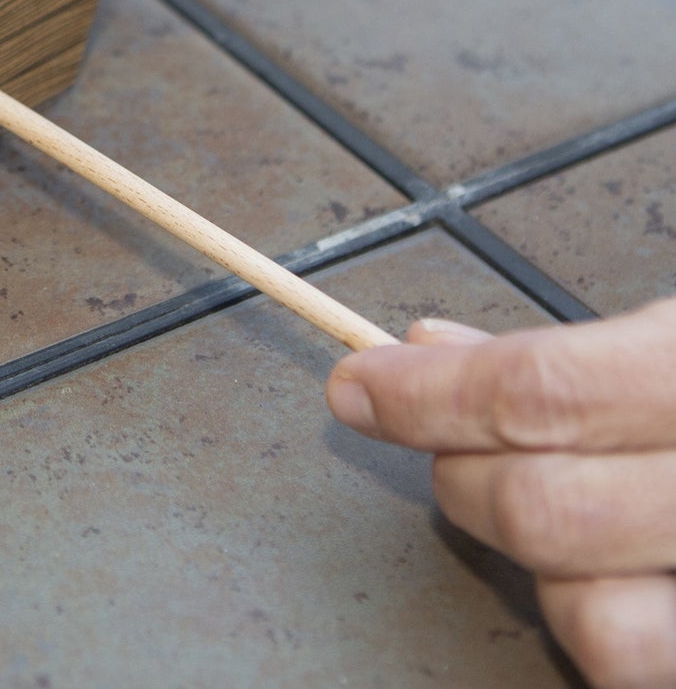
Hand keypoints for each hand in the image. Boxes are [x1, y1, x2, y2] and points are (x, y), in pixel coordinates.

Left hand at [329, 299, 675, 688]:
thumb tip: (425, 349)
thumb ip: (569, 351)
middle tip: (444, 436)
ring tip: (557, 514)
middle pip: (546, 509)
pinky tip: (622, 576)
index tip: (359, 384)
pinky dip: (608, 631)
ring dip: (541, 571)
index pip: (542, 392)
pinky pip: (648, 673)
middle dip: (460, 472)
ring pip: (594, 625)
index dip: (428, 393)